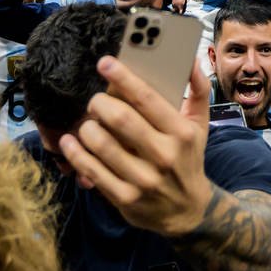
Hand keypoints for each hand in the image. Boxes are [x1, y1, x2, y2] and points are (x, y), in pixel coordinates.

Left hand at [60, 56, 212, 236]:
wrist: (188, 210)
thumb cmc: (188, 158)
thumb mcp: (199, 125)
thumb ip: (198, 90)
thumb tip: (191, 59)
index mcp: (181, 133)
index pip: (147, 99)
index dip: (123, 78)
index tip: (105, 63)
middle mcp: (164, 156)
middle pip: (121, 119)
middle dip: (100, 103)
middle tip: (95, 100)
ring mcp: (143, 180)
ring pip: (101, 144)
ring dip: (87, 127)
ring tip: (88, 122)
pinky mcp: (125, 198)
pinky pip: (91, 170)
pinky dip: (76, 152)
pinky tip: (71, 142)